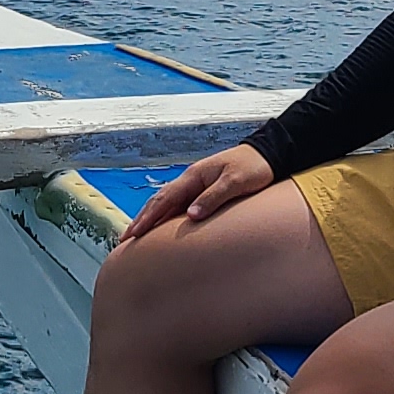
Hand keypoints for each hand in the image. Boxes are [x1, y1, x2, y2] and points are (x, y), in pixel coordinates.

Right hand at [116, 140, 277, 246]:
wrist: (268, 154)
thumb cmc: (253, 167)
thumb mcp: (235, 182)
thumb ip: (213, 198)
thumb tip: (190, 216)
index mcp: (194, 176)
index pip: (164, 199)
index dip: (147, 218)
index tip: (134, 234)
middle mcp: (191, 180)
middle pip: (159, 201)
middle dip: (141, 220)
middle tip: (125, 240)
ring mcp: (196, 185)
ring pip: (167, 203)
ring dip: (151, 219)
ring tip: (137, 235)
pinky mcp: (204, 191)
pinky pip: (178, 205)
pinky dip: (166, 216)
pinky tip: (163, 227)